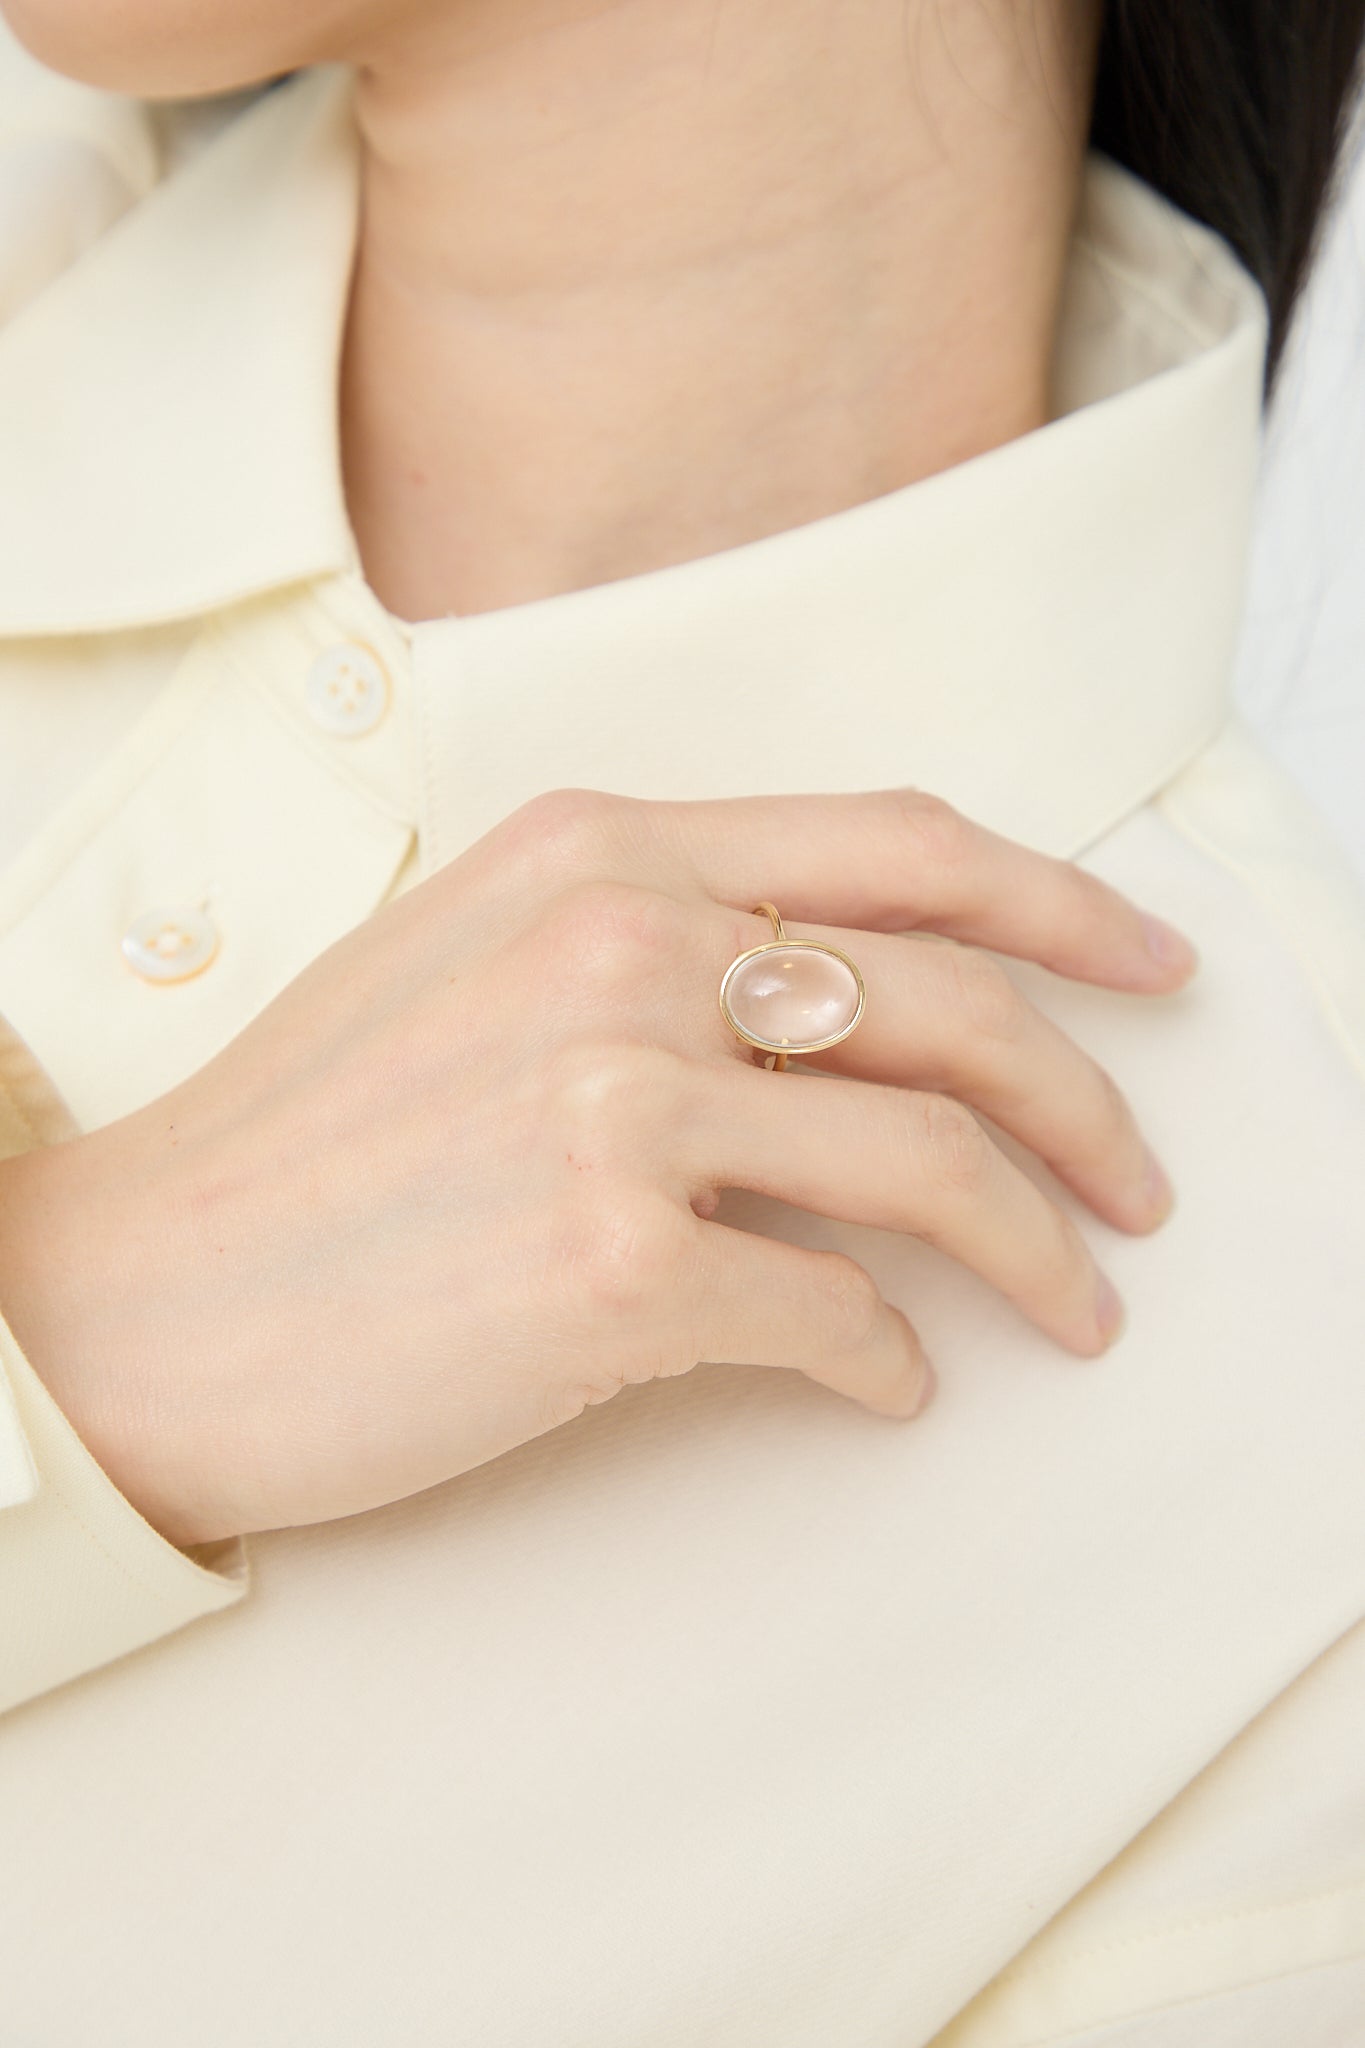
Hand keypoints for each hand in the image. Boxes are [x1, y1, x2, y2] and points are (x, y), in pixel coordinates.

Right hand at [0, 787, 1194, 1546]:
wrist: (138, 1296)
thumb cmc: (302, 1143)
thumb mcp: (477, 960)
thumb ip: (662, 943)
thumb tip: (847, 1018)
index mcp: (603, 849)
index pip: (906, 845)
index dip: (1065, 903)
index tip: (1149, 970)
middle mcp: (624, 945)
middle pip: (958, 1002)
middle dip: (1090, 1106)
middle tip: (1138, 1190)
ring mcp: (615, 1096)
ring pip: (933, 1164)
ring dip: (1038, 1251)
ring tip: (1077, 1310)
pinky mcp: (610, 1260)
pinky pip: (833, 1312)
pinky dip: (888, 1362)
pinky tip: (886, 1386)